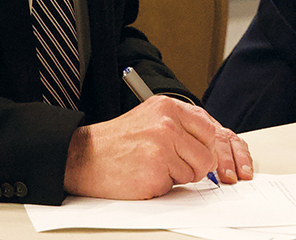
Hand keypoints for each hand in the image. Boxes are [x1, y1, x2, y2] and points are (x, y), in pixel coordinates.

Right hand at [63, 95, 253, 198]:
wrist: (84, 156)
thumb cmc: (117, 140)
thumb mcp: (150, 116)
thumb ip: (180, 124)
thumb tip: (210, 142)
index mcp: (168, 107)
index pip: (209, 130)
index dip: (205, 147)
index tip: (196, 153)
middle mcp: (167, 125)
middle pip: (207, 155)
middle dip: (195, 166)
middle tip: (173, 165)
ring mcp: (162, 149)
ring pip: (193, 173)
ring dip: (176, 177)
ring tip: (152, 166)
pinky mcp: (155, 173)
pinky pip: (174, 187)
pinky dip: (161, 186)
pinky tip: (143, 175)